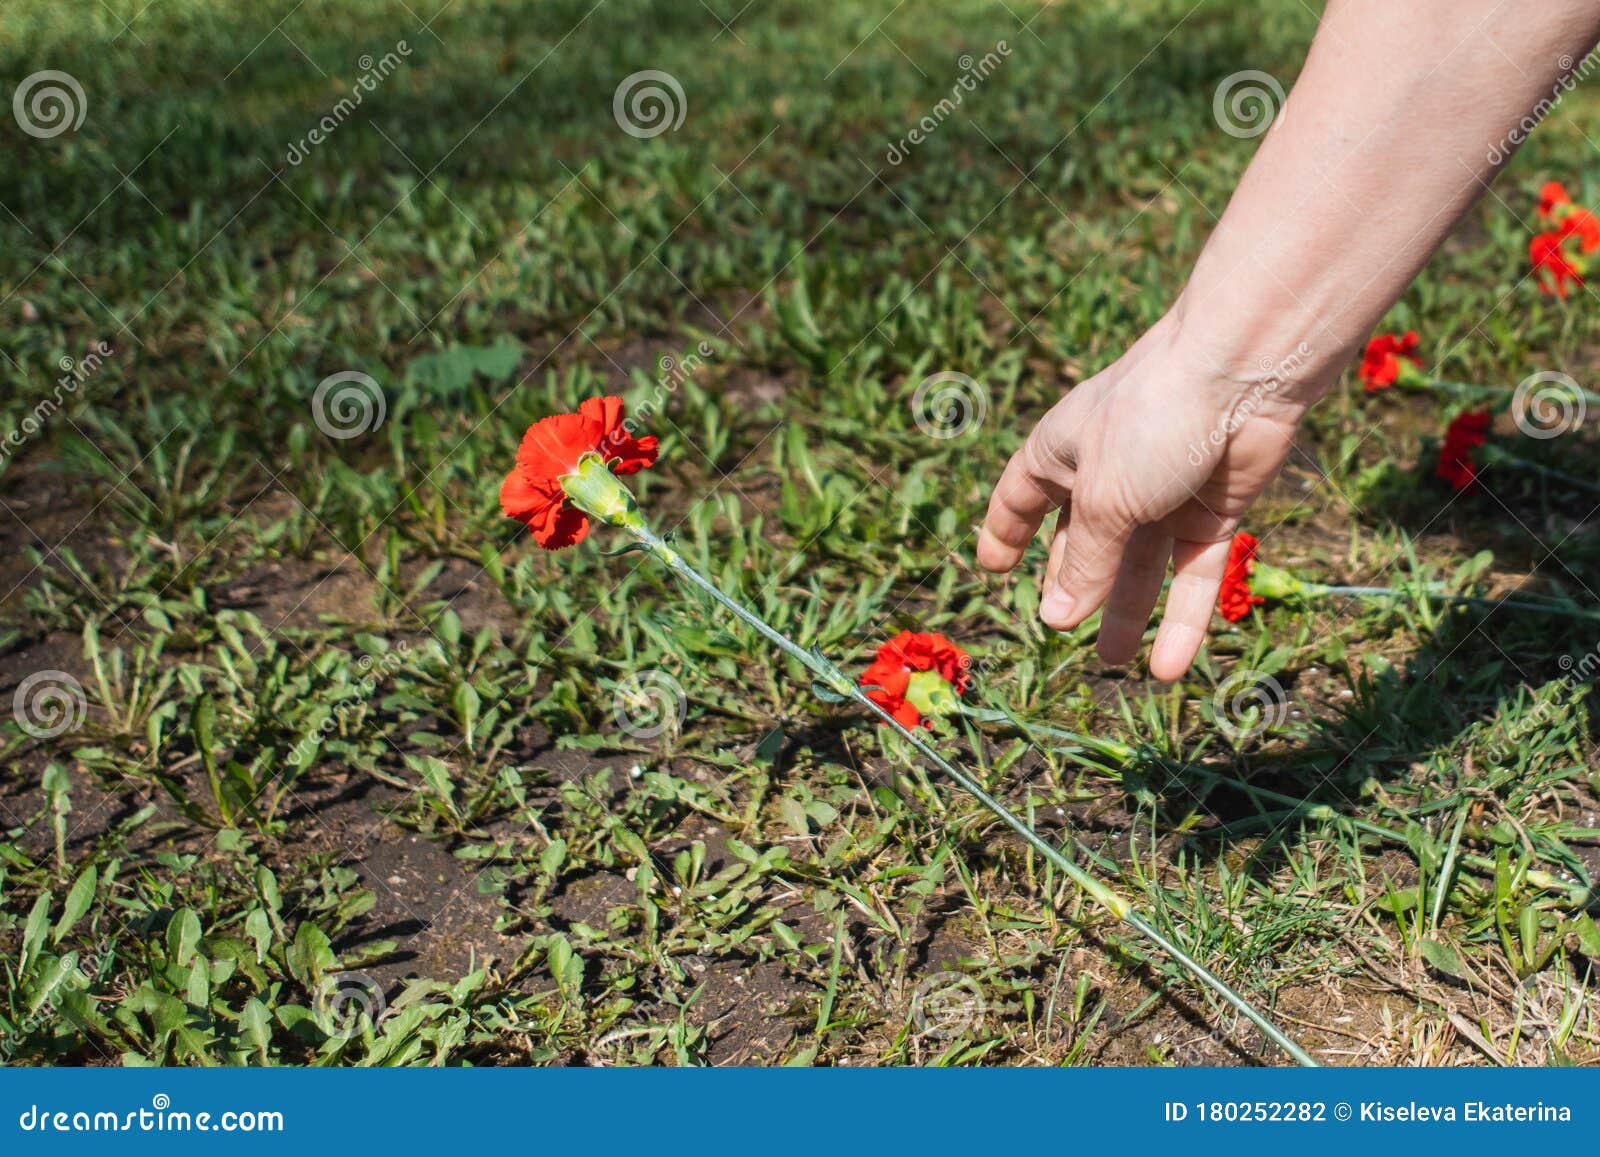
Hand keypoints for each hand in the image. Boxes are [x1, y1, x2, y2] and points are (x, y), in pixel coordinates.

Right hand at [976, 320, 1312, 679]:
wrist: (1245, 374)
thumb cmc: (1151, 419)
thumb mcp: (1103, 499)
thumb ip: (1084, 564)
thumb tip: (1056, 621)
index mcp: (1061, 452)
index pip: (1020, 497)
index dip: (1005, 530)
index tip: (993, 568)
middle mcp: (1110, 473)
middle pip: (1085, 541)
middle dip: (1074, 585)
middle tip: (1061, 628)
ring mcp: (1164, 494)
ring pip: (1141, 566)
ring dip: (1129, 612)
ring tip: (1114, 662)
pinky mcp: (1213, 512)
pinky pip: (1193, 575)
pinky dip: (1183, 619)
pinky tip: (1169, 668)